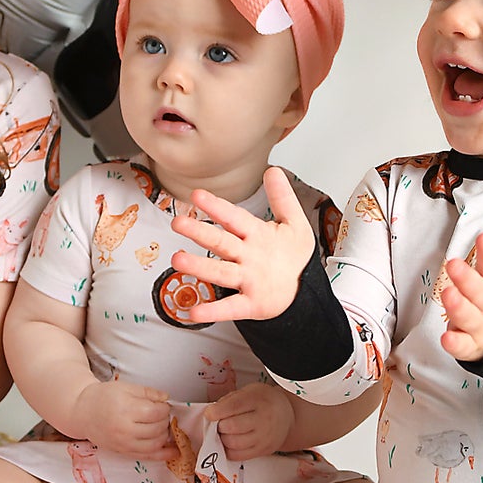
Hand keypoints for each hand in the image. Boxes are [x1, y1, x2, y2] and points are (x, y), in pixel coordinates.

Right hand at [72, 379, 175, 459]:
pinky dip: (164, 455)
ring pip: (156, 443)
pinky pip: (148, 457)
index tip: (162, 404)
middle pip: (157, 428)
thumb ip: (148, 392)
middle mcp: (124, 429)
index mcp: (125, 410)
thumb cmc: (102, 398)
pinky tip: (174, 452)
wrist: (83, 412)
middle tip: (160, 413)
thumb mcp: (125, 387)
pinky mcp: (124, 452)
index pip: (156, 412)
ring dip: (165, 434)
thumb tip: (166, 398)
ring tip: (161, 425)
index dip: (164, 408)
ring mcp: (124, 444)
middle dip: (164, 420)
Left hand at [170, 166, 317, 324]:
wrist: (306, 293)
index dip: (217, 206)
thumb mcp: (296, 224)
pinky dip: (212, 311)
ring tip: (176, 260)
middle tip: (177, 222)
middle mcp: (251, 257)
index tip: (196, 195)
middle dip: (200, 232)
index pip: (235, 218)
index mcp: (260, 236)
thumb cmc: (294, 258)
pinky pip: (230, 308)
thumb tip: (272, 170)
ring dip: (199, 267)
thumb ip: (282, 198)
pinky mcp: (251, 305)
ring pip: (221, 273)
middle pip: (223, 242)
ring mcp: (250, 281)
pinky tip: (193, 311)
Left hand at [204, 382, 291, 460]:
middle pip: (231, 427)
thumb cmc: (264, 402)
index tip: (210, 413)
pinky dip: (228, 450)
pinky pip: (238, 456)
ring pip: (233, 443)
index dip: (216, 411)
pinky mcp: (263, 451)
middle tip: (220, 422)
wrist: (287, 416)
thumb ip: (230, 400)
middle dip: (219, 425)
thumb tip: (212, 414)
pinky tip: (230, 442)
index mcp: (258, 400)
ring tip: (225, 432)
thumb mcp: (249, 391)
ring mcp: (264, 437)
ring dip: (222, 439)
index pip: (233, 407)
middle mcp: (264, 419)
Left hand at [440, 208, 482, 360]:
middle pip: (481, 291)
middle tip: (454, 264)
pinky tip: (447, 338)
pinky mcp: (472, 345)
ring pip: (470, 317)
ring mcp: (481, 325)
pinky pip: (464, 346)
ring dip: (459, 307)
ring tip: (448, 294)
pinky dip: (456, 344)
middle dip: (468, 278)